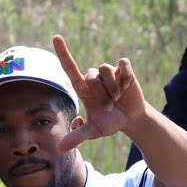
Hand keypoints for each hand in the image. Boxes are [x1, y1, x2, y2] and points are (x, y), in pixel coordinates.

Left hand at [52, 34, 146, 152]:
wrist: (131, 119)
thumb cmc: (110, 122)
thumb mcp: (94, 132)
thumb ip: (77, 136)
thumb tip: (59, 149)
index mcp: (83, 89)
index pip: (70, 68)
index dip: (63, 53)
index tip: (56, 37)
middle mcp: (94, 77)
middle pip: (92, 75)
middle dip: (102, 94)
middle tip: (109, 105)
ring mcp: (109, 72)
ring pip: (106, 69)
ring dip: (113, 88)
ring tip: (118, 97)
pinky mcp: (124, 69)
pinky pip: (123, 65)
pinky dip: (126, 78)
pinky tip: (128, 86)